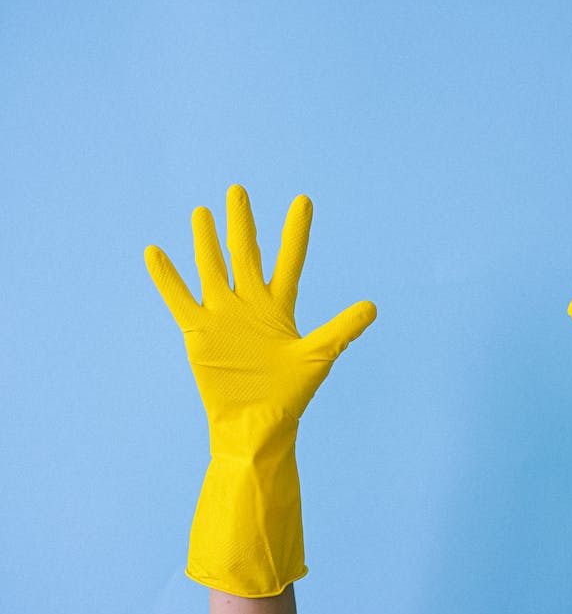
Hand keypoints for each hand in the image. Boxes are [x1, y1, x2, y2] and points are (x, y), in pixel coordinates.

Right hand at [145, 184, 375, 418]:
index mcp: (280, 306)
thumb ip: (343, 329)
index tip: (303, 201)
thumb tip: (373, 306)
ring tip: (203, 211)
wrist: (256, 423)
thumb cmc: (290, 395)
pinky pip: (179, 298)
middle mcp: (250, 304)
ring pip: (212, 268)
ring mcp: (223, 315)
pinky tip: (156, 252)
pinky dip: (167, 277)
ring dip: (206, 241)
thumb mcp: (319, 356)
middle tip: (238, 190)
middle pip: (245, 254)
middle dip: (242, 223)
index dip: (296, 232)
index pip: (290, 259)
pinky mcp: (199, 332)